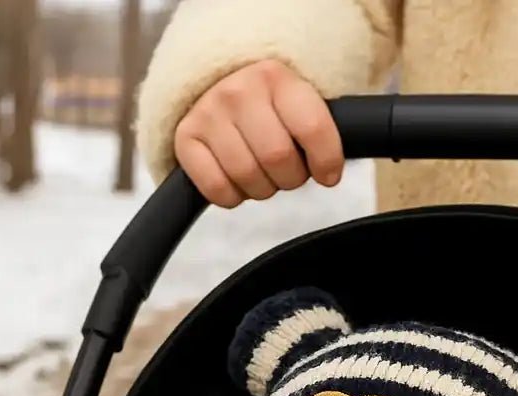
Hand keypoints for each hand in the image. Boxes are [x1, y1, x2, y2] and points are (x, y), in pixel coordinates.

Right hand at [174, 60, 344, 207]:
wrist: (217, 85)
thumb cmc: (269, 107)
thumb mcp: (298, 101)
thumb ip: (318, 129)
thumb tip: (332, 172)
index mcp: (276, 77)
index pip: (313, 128)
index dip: (327, 162)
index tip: (328, 174)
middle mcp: (238, 91)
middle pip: (279, 160)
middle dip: (291, 177)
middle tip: (287, 171)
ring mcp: (208, 114)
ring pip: (248, 178)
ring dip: (262, 188)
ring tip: (261, 172)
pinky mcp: (185, 139)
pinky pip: (217, 189)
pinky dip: (233, 195)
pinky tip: (236, 179)